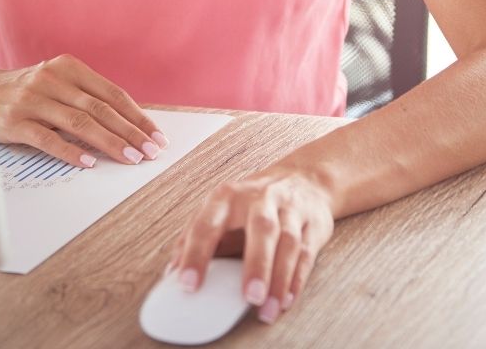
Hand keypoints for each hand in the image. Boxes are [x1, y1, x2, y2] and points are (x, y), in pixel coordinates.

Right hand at [0, 54, 168, 167]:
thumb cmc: (28, 91)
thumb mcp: (57, 83)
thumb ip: (86, 97)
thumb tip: (129, 125)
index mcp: (68, 67)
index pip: (111, 93)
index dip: (136, 115)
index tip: (156, 135)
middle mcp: (52, 79)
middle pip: (99, 108)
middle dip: (129, 132)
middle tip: (150, 152)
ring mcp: (33, 100)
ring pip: (78, 123)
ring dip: (108, 142)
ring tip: (129, 158)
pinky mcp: (15, 121)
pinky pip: (47, 139)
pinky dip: (70, 151)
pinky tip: (89, 162)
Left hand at [167, 168, 334, 324]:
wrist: (303, 177)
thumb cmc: (254, 200)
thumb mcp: (221, 209)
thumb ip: (197, 237)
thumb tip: (172, 271)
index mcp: (228, 195)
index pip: (209, 223)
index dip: (196, 253)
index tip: (188, 283)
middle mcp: (260, 198)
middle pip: (261, 228)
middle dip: (256, 263)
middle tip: (249, 297)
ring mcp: (289, 210)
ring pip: (288, 242)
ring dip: (279, 277)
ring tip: (268, 308)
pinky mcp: (312, 224)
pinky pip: (306, 252)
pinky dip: (297, 278)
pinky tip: (287, 298)